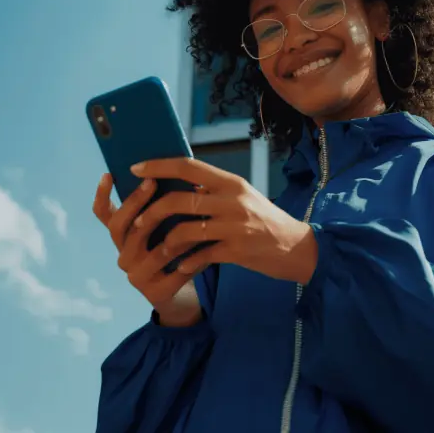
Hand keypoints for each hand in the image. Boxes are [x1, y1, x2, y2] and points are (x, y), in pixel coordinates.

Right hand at [92, 174, 202, 325]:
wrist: (181, 293)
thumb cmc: (174, 251)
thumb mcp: (165, 227)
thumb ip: (163, 206)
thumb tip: (173, 171)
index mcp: (124, 238)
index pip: (104, 216)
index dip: (102, 196)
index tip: (108, 174)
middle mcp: (124, 256)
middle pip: (121, 228)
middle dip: (135, 203)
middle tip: (152, 182)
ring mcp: (137, 277)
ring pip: (153, 250)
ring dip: (175, 232)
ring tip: (194, 215)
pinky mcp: (156, 294)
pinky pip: (176, 273)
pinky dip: (194, 259)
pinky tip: (209, 249)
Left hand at [129, 158, 318, 284]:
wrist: (297, 247)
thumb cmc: (266, 220)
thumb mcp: (244, 197)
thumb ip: (215, 192)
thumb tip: (179, 186)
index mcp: (232, 183)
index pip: (188, 167)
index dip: (158, 166)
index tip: (136, 168)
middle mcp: (233, 201)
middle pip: (179, 200)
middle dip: (151, 212)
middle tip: (139, 222)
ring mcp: (235, 227)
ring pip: (184, 231)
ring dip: (165, 243)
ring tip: (159, 250)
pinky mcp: (237, 251)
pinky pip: (200, 256)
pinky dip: (187, 263)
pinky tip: (182, 267)